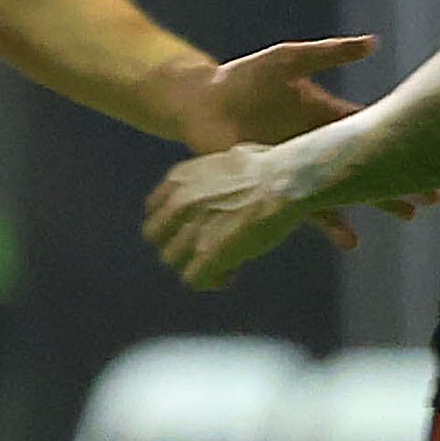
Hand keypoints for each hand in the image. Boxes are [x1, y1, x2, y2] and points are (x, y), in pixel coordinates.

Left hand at [144, 143, 313, 290]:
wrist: (286, 180)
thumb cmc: (270, 167)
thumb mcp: (224, 160)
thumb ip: (209, 177)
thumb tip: (221, 179)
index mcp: (179, 180)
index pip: (153, 211)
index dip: (173, 225)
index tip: (192, 230)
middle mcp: (178, 204)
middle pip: (158, 239)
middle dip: (179, 246)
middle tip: (205, 251)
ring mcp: (191, 229)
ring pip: (172, 260)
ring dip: (194, 264)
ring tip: (222, 264)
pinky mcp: (209, 253)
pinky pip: (193, 279)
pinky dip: (209, 280)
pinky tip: (229, 273)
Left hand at [217, 34, 425, 240]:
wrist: (201, 102)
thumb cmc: (243, 78)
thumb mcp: (288, 60)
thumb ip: (328, 54)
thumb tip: (374, 43)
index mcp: (326, 116)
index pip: (371, 129)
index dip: (399, 140)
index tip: (432, 151)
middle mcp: (318, 146)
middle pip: (365, 166)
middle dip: (397, 179)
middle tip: (430, 197)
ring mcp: (298, 168)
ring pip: (343, 191)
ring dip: (373, 203)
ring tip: (403, 215)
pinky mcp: (274, 185)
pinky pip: (304, 208)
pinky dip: (327, 222)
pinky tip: (349, 237)